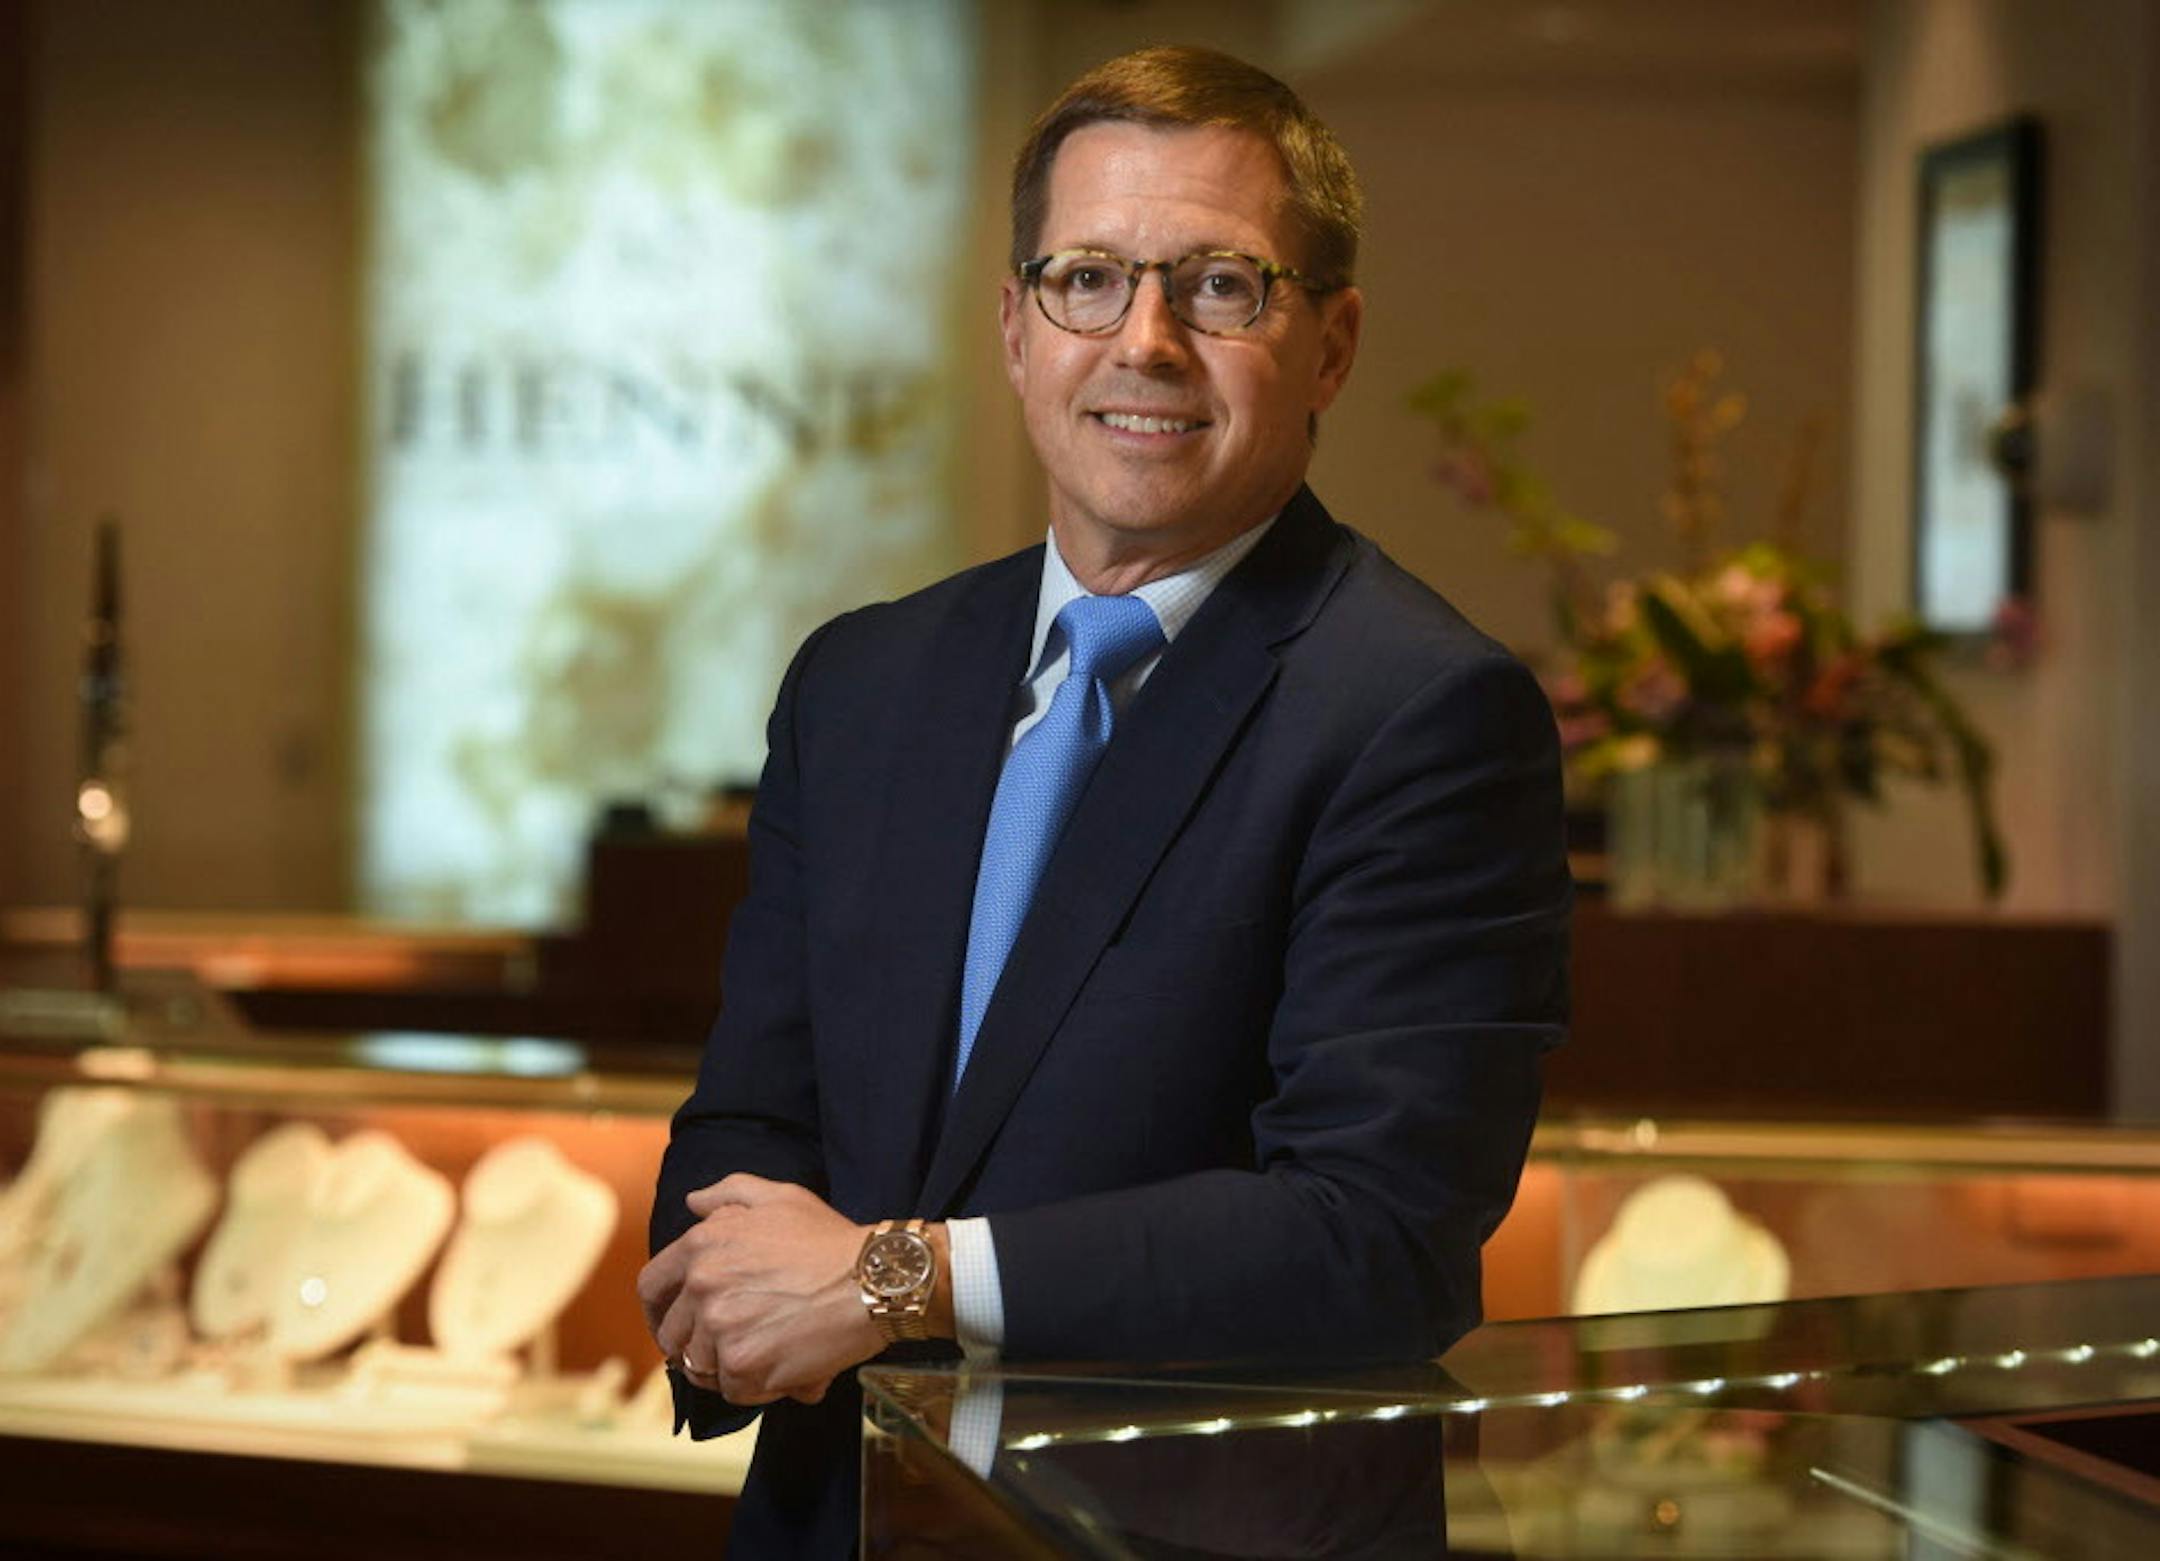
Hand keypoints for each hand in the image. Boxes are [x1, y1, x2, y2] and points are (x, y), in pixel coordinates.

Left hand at [635, 1175, 882, 1405]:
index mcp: (702, 1245)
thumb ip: (729, 1194)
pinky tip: (787, 1370)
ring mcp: (719, 1326)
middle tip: (732, 1347)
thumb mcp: (780, 1198)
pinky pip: (733, 1390)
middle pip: (673, 1336)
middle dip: (698, 1345)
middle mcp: (702, 1285)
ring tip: (768, 1356)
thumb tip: (691, 1202)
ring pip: (701, 1367)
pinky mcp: (742, 1364)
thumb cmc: (830, 1240)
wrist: (873, 1280)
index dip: (658, 1312)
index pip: (651, 1287)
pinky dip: (757, 1387)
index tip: (674, 1326)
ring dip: (729, 1368)